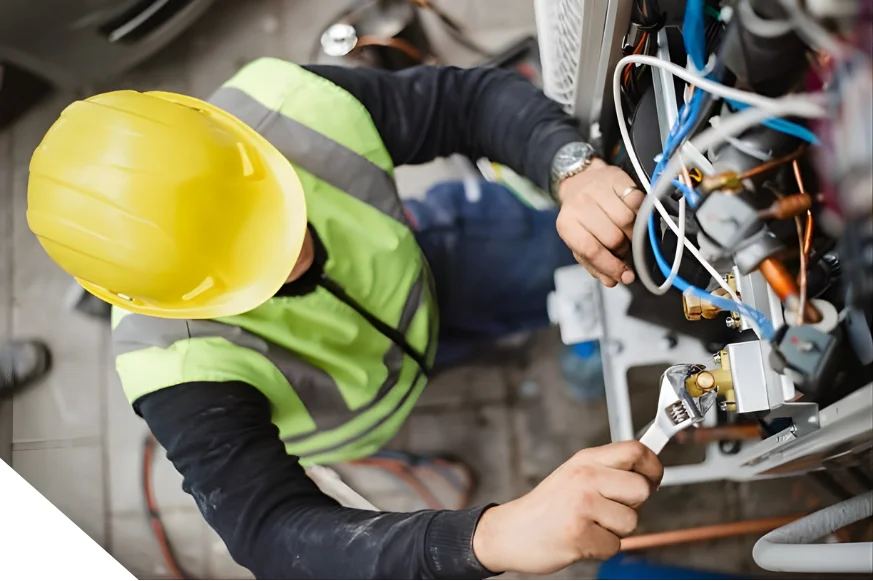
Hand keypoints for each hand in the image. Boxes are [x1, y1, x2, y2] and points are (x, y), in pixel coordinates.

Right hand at [472, 441, 661, 574]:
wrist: (510, 532)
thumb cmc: (547, 507)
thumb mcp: (574, 475)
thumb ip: (608, 470)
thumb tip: (648, 473)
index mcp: (586, 460)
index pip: (636, 450)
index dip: (653, 466)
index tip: (653, 477)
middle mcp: (584, 477)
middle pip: (642, 488)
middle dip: (633, 505)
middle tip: (610, 508)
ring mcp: (581, 505)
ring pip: (631, 522)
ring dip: (615, 530)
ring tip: (590, 524)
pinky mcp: (579, 534)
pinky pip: (615, 546)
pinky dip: (601, 548)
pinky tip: (581, 538)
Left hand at [555, 159, 644, 286]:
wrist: (580, 180)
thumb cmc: (582, 216)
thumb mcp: (581, 241)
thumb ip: (595, 264)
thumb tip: (612, 281)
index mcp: (566, 225)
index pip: (591, 251)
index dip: (612, 266)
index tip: (625, 276)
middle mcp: (579, 205)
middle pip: (613, 237)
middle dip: (624, 248)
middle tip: (624, 247)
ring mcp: (597, 189)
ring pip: (627, 220)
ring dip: (633, 231)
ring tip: (627, 231)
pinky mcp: (615, 177)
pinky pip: (637, 200)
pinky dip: (639, 211)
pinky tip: (633, 213)